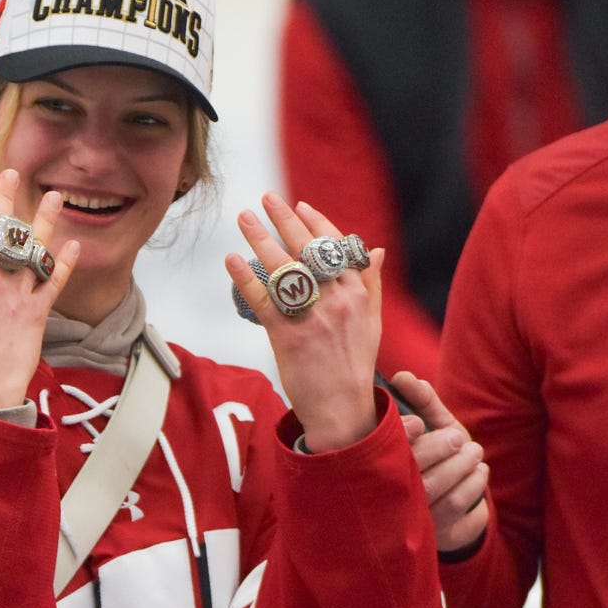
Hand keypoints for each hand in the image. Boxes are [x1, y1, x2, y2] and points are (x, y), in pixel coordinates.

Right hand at [0, 167, 79, 408]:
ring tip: (56, 196)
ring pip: (35, 250)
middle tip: (12, 173)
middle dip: (6, 199)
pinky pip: (55, 282)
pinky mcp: (38, 312)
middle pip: (1, 231)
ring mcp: (18, 295)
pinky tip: (76, 244)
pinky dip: (65, 264)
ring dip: (46, 221)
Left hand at [225, 195, 380, 451]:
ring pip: (284, 267)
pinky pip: (264, 299)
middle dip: (284, 219)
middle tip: (265, 198)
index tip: (298, 205)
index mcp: (357, 293)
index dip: (315, 222)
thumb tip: (376, 250)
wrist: (342, 409)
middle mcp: (336, 299)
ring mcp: (311, 316)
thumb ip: (371, 284)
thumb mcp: (371, 322)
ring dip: (261, 238)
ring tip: (243, 217)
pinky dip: (246, 277)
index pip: (335, 246)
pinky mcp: (287, 335)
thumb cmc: (354, 364)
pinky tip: (232, 259)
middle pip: (307, 249)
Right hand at [393, 370, 489, 552]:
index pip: (387, 452)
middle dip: (446, 452)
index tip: (417, 424)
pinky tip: (479, 477)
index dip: (400, 437)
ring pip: (443, 495)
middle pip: (419, 473)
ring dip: (466, 471)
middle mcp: (394, 494)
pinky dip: (475, 492)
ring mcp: (416, 518)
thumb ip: (422, 401)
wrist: (452, 508)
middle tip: (463, 440)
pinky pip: (460, 513)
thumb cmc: (437, 457)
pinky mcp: (438, 535)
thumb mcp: (432, 426)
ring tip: (475, 456)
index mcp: (385, 465)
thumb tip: (403, 376)